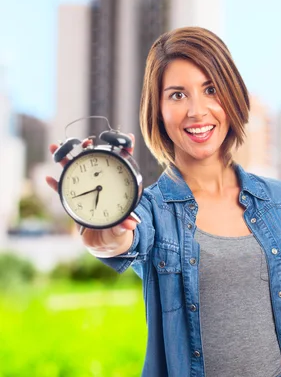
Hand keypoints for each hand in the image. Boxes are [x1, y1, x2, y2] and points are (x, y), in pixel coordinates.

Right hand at [46, 133, 138, 255]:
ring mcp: (87, 193)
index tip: (128, 136)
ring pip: (76, 173)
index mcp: (116, 190)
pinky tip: (48, 178)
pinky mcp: (75, 203)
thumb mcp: (121, 230)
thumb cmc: (116, 235)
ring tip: (56, 147)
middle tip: (85, 142)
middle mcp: (102, 188)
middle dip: (89, 151)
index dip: (125, 152)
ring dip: (66, 161)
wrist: (103, 244)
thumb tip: (131, 224)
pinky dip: (56, 185)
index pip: (123, 168)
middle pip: (95, 165)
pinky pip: (64, 192)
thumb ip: (124, 226)